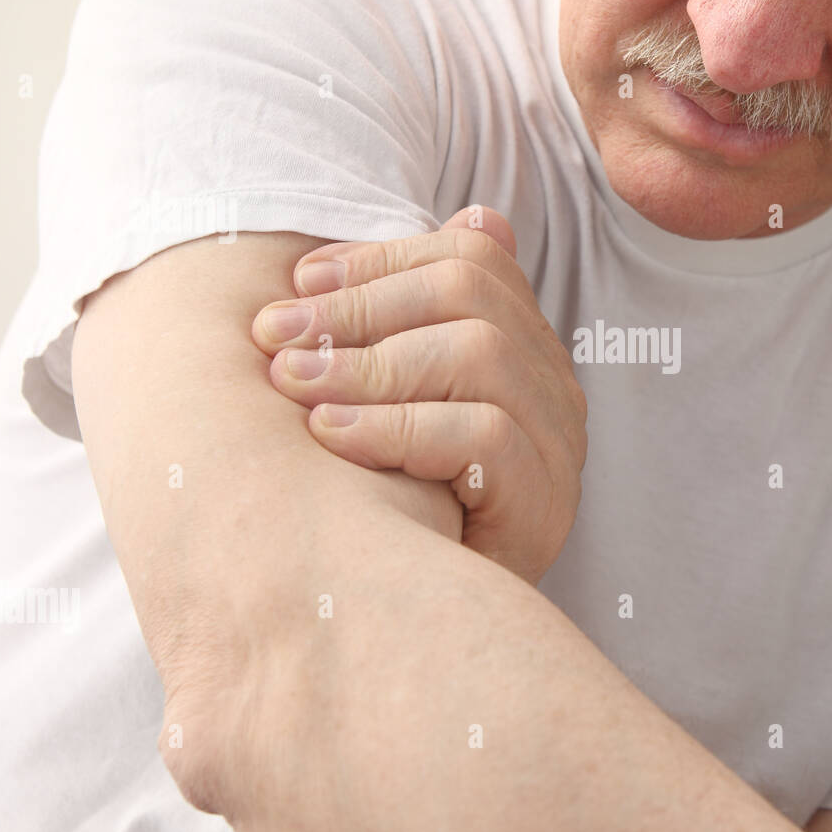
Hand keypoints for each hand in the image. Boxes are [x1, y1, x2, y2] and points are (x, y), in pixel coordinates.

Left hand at [249, 206, 586, 585]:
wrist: (436, 620)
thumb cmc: (407, 500)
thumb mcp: (403, 397)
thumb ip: (416, 317)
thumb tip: (476, 210)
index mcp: (523, 345)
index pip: (470, 256)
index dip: (378, 259)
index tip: (298, 285)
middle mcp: (550, 382)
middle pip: (470, 293)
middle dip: (358, 306)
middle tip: (275, 339)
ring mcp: (557, 440)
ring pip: (478, 353)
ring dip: (367, 364)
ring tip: (295, 387)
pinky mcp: (545, 500)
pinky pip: (481, 435)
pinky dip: (395, 427)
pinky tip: (332, 436)